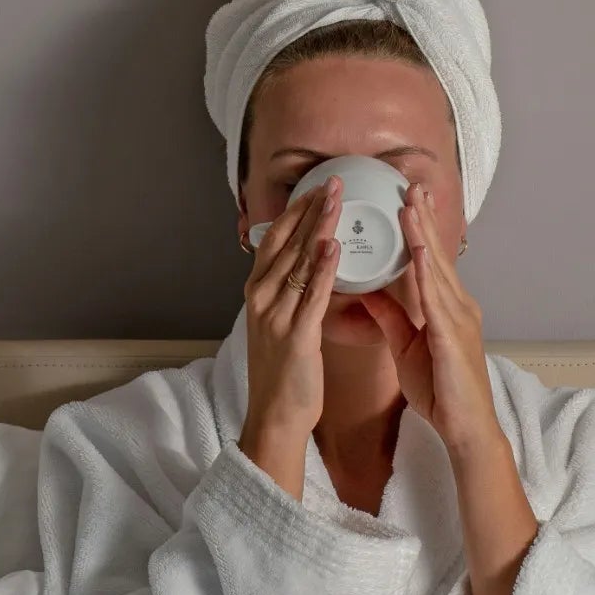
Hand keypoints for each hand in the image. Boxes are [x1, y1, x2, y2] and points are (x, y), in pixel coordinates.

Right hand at [239, 177, 342, 496]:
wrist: (275, 415)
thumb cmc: (283, 372)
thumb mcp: (278, 322)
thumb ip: (289, 291)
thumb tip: (305, 263)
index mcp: (258, 292)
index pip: (276, 240)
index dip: (296, 211)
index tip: (316, 187)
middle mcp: (262, 297)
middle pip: (287, 243)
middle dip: (310, 209)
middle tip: (332, 179)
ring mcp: (276, 315)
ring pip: (299, 261)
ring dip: (318, 227)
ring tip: (336, 199)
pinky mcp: (295, 336)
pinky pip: (311, 295)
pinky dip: (322, 268)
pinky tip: (333, 246)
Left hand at [358, 183, 504, 457]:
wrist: (465, 427)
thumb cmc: (441, 391)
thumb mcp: (407, 346)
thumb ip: (391, 317)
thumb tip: (369, 293)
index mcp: (448, 308)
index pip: (430, 260)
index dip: (419, 230)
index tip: (407, 201)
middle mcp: (458, 306)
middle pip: (436, 255)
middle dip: (423, 219)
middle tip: (411, 185)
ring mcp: (459, 319)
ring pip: (437, 269)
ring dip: (423, 235)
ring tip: (410, 205)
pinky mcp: (454, 337)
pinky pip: (437, 299)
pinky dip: (426, 273)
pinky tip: (417, 253)